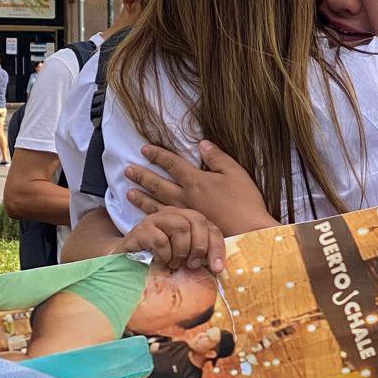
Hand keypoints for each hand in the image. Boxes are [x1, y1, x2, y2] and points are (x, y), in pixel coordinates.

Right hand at [118, 207, 226, 272]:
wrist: (128, 262)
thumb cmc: (160, 261)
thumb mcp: (184, 259)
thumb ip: (200, 257)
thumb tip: (218, 267)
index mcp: (188, 220)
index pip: (211, 228)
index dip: (217, 248)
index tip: (217, 268)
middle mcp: (174, 215)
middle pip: (197, 221)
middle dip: (199, 247)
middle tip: (192, 265)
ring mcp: (156, 219)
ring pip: (181, 227)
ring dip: (181, 252)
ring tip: (173, 264)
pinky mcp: (142, 229)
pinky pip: (160, 240)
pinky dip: (164, 255)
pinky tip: (160, 261)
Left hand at [126, 139, 277, 236]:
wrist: (250, 233)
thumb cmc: (246, 202)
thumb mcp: (235, 173)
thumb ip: (217, 157)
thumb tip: (202, 144)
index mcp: (196, 180)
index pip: (171, 163)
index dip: (157, 155)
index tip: (144, 150)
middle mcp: (185, 197)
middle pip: (157, 184)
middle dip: (141, 176)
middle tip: (127, 170)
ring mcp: (184, 215)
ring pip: (156, 205)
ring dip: (141, 198)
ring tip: (128, 193)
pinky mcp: (187, 232)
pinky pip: (164, 223)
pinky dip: (150, 219)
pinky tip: (143, 218)